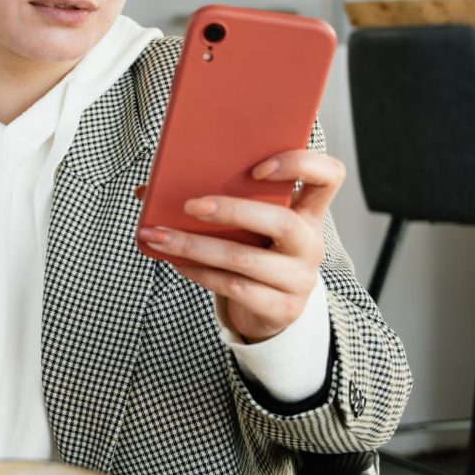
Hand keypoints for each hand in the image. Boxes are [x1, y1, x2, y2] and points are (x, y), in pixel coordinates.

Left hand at [138, 150, 344, 342]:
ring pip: (246, 260)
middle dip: (232, 211)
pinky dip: (199, 272)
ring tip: (157, 236)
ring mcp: (300, 278)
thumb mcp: (243, 226)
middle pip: (283, 222)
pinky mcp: (281, 308)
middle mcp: (310, 243)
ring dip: (195, 246)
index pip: (328, 176)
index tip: (257, 168)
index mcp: (307, 211)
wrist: (268, 310)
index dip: (300, 165)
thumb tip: (146, 190)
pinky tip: (175, 262)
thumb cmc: (251, 252)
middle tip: (190, 205)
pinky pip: (235, 288)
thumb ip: (213, 199)